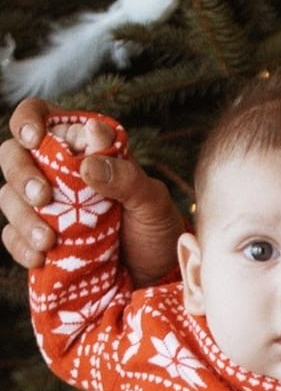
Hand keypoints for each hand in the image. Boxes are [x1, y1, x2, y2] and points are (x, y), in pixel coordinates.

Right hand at [2, 98, 182, 278]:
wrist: (155, 274)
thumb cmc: (155, 228)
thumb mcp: (152, 200)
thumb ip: (127, 177)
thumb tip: (88, 164)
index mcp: (82, 147)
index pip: (41, 116)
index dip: (28, 119)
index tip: (33, 138)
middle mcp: (55, 171)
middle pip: (14, 155)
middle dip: (21, 174)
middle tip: (43, 197)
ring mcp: (43, 205)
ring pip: (9, 197)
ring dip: (22, 216)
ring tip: (48, 240)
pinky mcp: (37, 237)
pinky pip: (13, 236)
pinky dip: (21, 246)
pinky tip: (40, 256)